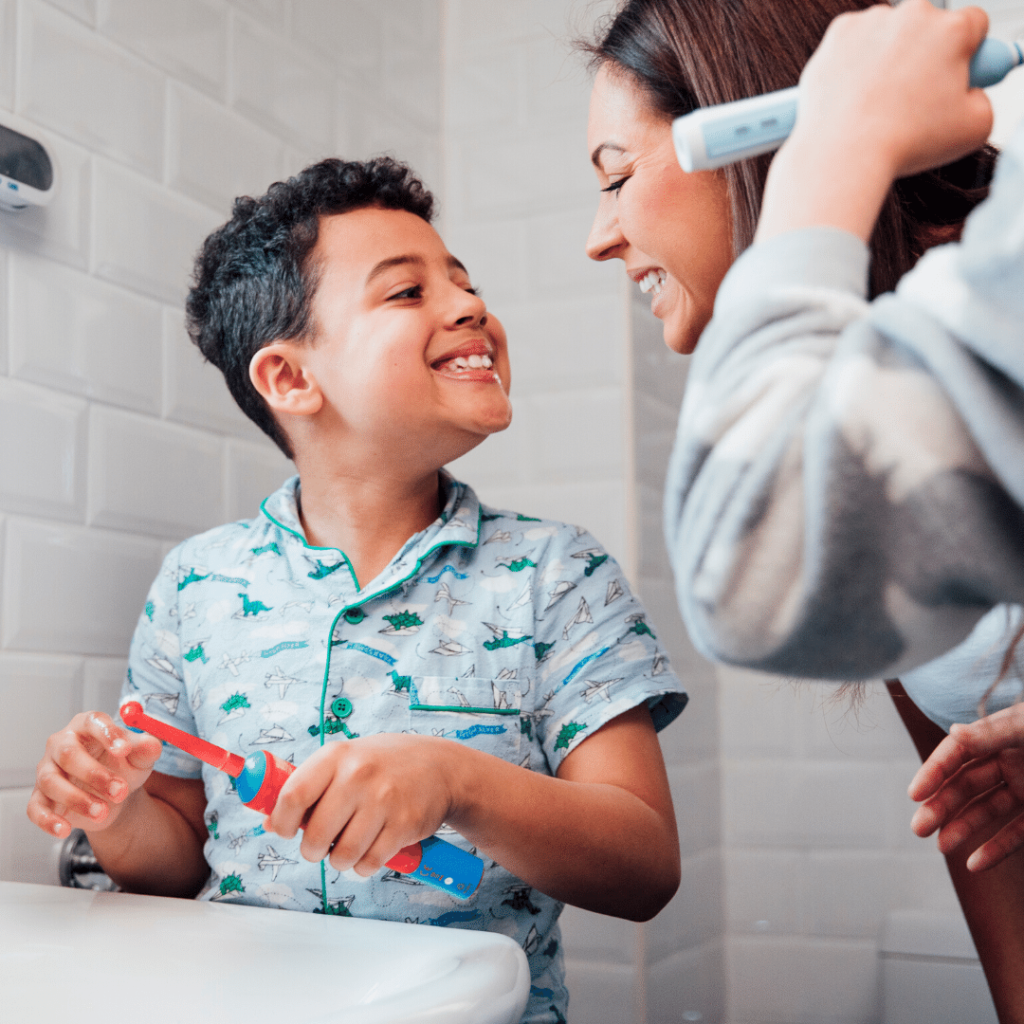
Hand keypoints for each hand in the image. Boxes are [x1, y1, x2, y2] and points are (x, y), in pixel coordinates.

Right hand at [28, 711, 162, 838]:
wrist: (113, 794)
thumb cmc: (123, 766)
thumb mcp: (140, 757)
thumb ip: (147, 749)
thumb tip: (152, 744)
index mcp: (87, 726)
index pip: (92, 722)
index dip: (107, 734)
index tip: (124, 749)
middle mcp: (62, 744)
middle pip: (68, 753)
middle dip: (94, 774)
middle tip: (120, 791)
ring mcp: (47, 770)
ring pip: (52, 782)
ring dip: (77, 799)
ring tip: (103, 812)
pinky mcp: (40, 797)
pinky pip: (35, 808)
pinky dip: (48, 821)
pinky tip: (66, 829)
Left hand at [264, 733, 459, 875]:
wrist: (441, 767)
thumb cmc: (385, 765)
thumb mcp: (346, 760)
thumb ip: (310, 786)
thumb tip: (268, 820)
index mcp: (336, 756)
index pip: (292, 795)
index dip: (280, 821)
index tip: (283, 829)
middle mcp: (358, 776)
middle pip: (314, 835)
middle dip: (311, 850)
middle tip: (319, 845)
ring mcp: (383, 801)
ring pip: (341, 856)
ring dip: (340, 860)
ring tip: (348, 845)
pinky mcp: (403, 825)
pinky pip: (368, 864)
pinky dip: (364, 865)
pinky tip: (370, 848)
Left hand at [757, 1, 992, 244]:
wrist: (843, 154)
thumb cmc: (905, 145)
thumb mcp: (975, 128)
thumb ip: (982, 98)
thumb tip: (969, 90)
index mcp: (953, 30)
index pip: (973, 25)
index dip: (965, 52)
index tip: (953, 74)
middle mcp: (914, 15)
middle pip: (928, 27)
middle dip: (924, 55)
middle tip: (911, 97)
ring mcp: (873, 22)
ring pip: (889, 34)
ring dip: (888, 58)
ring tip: (878, 103)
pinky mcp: (838, 33)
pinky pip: (855, 43)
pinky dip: (854, 63)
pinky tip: (854, 95)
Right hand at [909, 703, 1023, 870]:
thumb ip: (995, 732)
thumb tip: (953, 734)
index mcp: (1004, 733)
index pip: (959, 752)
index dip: (935, 771)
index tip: (916, 793)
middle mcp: (1011, 760)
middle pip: (969, 784)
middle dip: (943, 805)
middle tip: (919, 828)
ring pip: (988, 811)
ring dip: (963, 829)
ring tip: (941, 847)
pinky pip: (1017, 833)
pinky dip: (996, 849)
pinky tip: (974, 863)